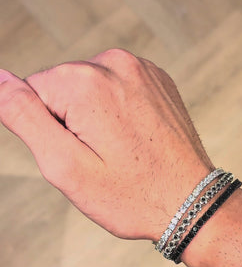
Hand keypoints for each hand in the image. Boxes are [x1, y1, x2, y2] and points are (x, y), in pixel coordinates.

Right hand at [0, 49, 214, 240]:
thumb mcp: (65, 166)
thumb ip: (23, 116)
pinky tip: (135, 139)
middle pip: (61, 88)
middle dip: (71, 123)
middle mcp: (114, 63)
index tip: (80, 154)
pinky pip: (117, 89)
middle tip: (102, 159)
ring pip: (88, 88)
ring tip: (121, 151)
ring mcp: (141, 67)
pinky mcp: (157, 78)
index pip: (31, 93)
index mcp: (85, 82)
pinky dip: (118, 111)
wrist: (192, 203)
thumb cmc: (130, 195)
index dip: (48, 131)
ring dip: (94, 118)